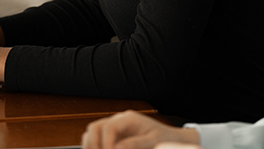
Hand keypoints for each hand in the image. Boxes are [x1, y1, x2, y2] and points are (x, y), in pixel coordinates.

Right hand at [82, 111, 199, 148]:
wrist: (172, 139)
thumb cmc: (165, 139)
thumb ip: (136, 144)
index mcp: (129, 119)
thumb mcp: (154, 142)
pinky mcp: (115, 135)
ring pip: (93, 132)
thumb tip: (117, 147)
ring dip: (91, 145)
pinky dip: (94, 146)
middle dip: (93, 144)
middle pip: (95, 127)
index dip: (105, 144)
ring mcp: (116, 127)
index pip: (108, 128)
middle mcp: (119, 120)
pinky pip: (97, 138)